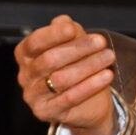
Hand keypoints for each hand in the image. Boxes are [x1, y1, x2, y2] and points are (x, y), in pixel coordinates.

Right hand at [15, 14, 116, 134]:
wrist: (88, 102)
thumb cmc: (77, 66)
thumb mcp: (74, 44)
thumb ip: (68, 31)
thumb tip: (64, 22)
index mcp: (26, 55)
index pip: (34, 42)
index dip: (52, 35)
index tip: (72, 29)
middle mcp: (25, 75)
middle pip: (49, 60)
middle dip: (78, 49)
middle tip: (101, 41)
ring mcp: (34, 96)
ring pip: (60, 79)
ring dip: (88, 65)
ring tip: (109, 56)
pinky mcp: (46, 112)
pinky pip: (69, 98)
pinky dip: (90, 85)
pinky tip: (107, 75)